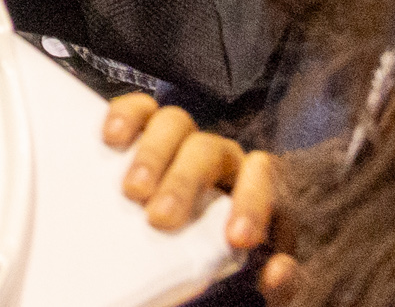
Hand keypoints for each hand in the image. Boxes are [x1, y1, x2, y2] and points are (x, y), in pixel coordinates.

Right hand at [101, 94, 288, 271]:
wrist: (185, 256)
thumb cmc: (222, 263)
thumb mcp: (256, 280)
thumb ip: (281, 283)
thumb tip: (277, 271)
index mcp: (252, 187)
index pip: (263, 179)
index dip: (253, 204)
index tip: (236, 238)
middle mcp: (220, 157)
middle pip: (208, 150)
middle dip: (185, 181)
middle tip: (159, 218)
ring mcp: (182, 140)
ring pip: (173, 123)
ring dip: (152, 154)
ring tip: (132, 190)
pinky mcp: (145, 131)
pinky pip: (139, 110)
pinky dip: (127, 116)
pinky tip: (113, 138)